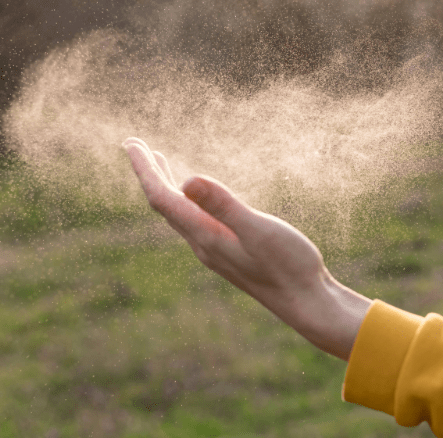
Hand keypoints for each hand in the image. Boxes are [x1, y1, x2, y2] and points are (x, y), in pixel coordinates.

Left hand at [122, 137, 371, 360]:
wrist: (308, 303)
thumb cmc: (290, 266)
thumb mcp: (259, 230)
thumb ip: (225, 206)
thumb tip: (187, 180)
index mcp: (206, 236)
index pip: (163, 198)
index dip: (145, 169)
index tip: (131, 143)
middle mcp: (205, 245)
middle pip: (166, 206)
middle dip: (150, 174)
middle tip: (135, 146)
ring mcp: (217, 251)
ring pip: (180, 215)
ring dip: (167, 187)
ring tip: (159, 165)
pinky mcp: (232, 254)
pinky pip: (196, 222)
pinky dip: (187, 201)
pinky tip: (197, 199)